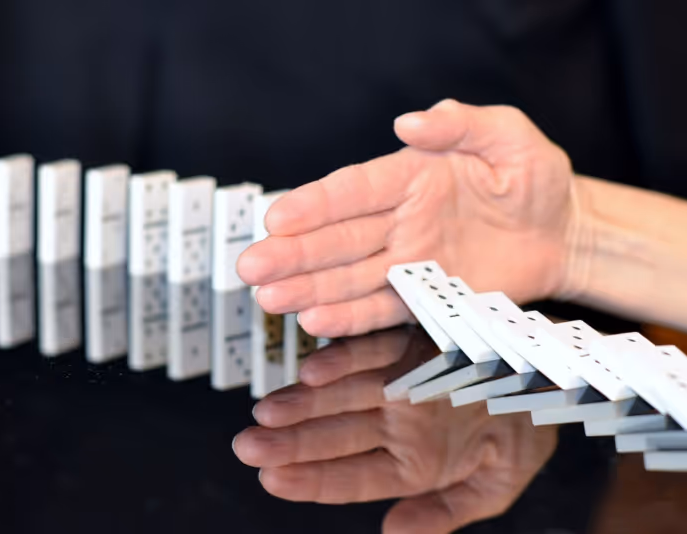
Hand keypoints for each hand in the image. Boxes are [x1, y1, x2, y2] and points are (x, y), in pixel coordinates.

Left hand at [232, 329, 557, 533]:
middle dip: (289, 443)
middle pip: (334, 436)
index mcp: (413, 462)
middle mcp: (398, 423)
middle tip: (246, 445)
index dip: (310, 480)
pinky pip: (374, 352)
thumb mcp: (496, 487)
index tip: (270, 479)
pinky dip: (345, 360)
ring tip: (266, 412)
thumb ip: (446, 513)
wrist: (554, 378)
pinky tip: (313, 370)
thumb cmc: (524, 434)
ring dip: (303, 403)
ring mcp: (400, 382)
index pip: (350, 478)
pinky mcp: (410, 344)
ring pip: (342, 395)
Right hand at [237, 99, 576, 337]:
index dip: (314, 205)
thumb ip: (461, 124)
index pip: (353, 191)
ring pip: (349, 277)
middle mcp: (400, 220)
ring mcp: (410, 261)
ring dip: (309, 289)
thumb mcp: (508, 137)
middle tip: (251, 265)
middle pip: (337, 238)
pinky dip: (350, 316)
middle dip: (292, 253)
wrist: (565, 233)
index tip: (277, 217)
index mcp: (411, 176)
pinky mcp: (426, 297)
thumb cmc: (536, 180)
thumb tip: (409, 121)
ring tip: (269, 298)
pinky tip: (316, 319)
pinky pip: (382, 308)